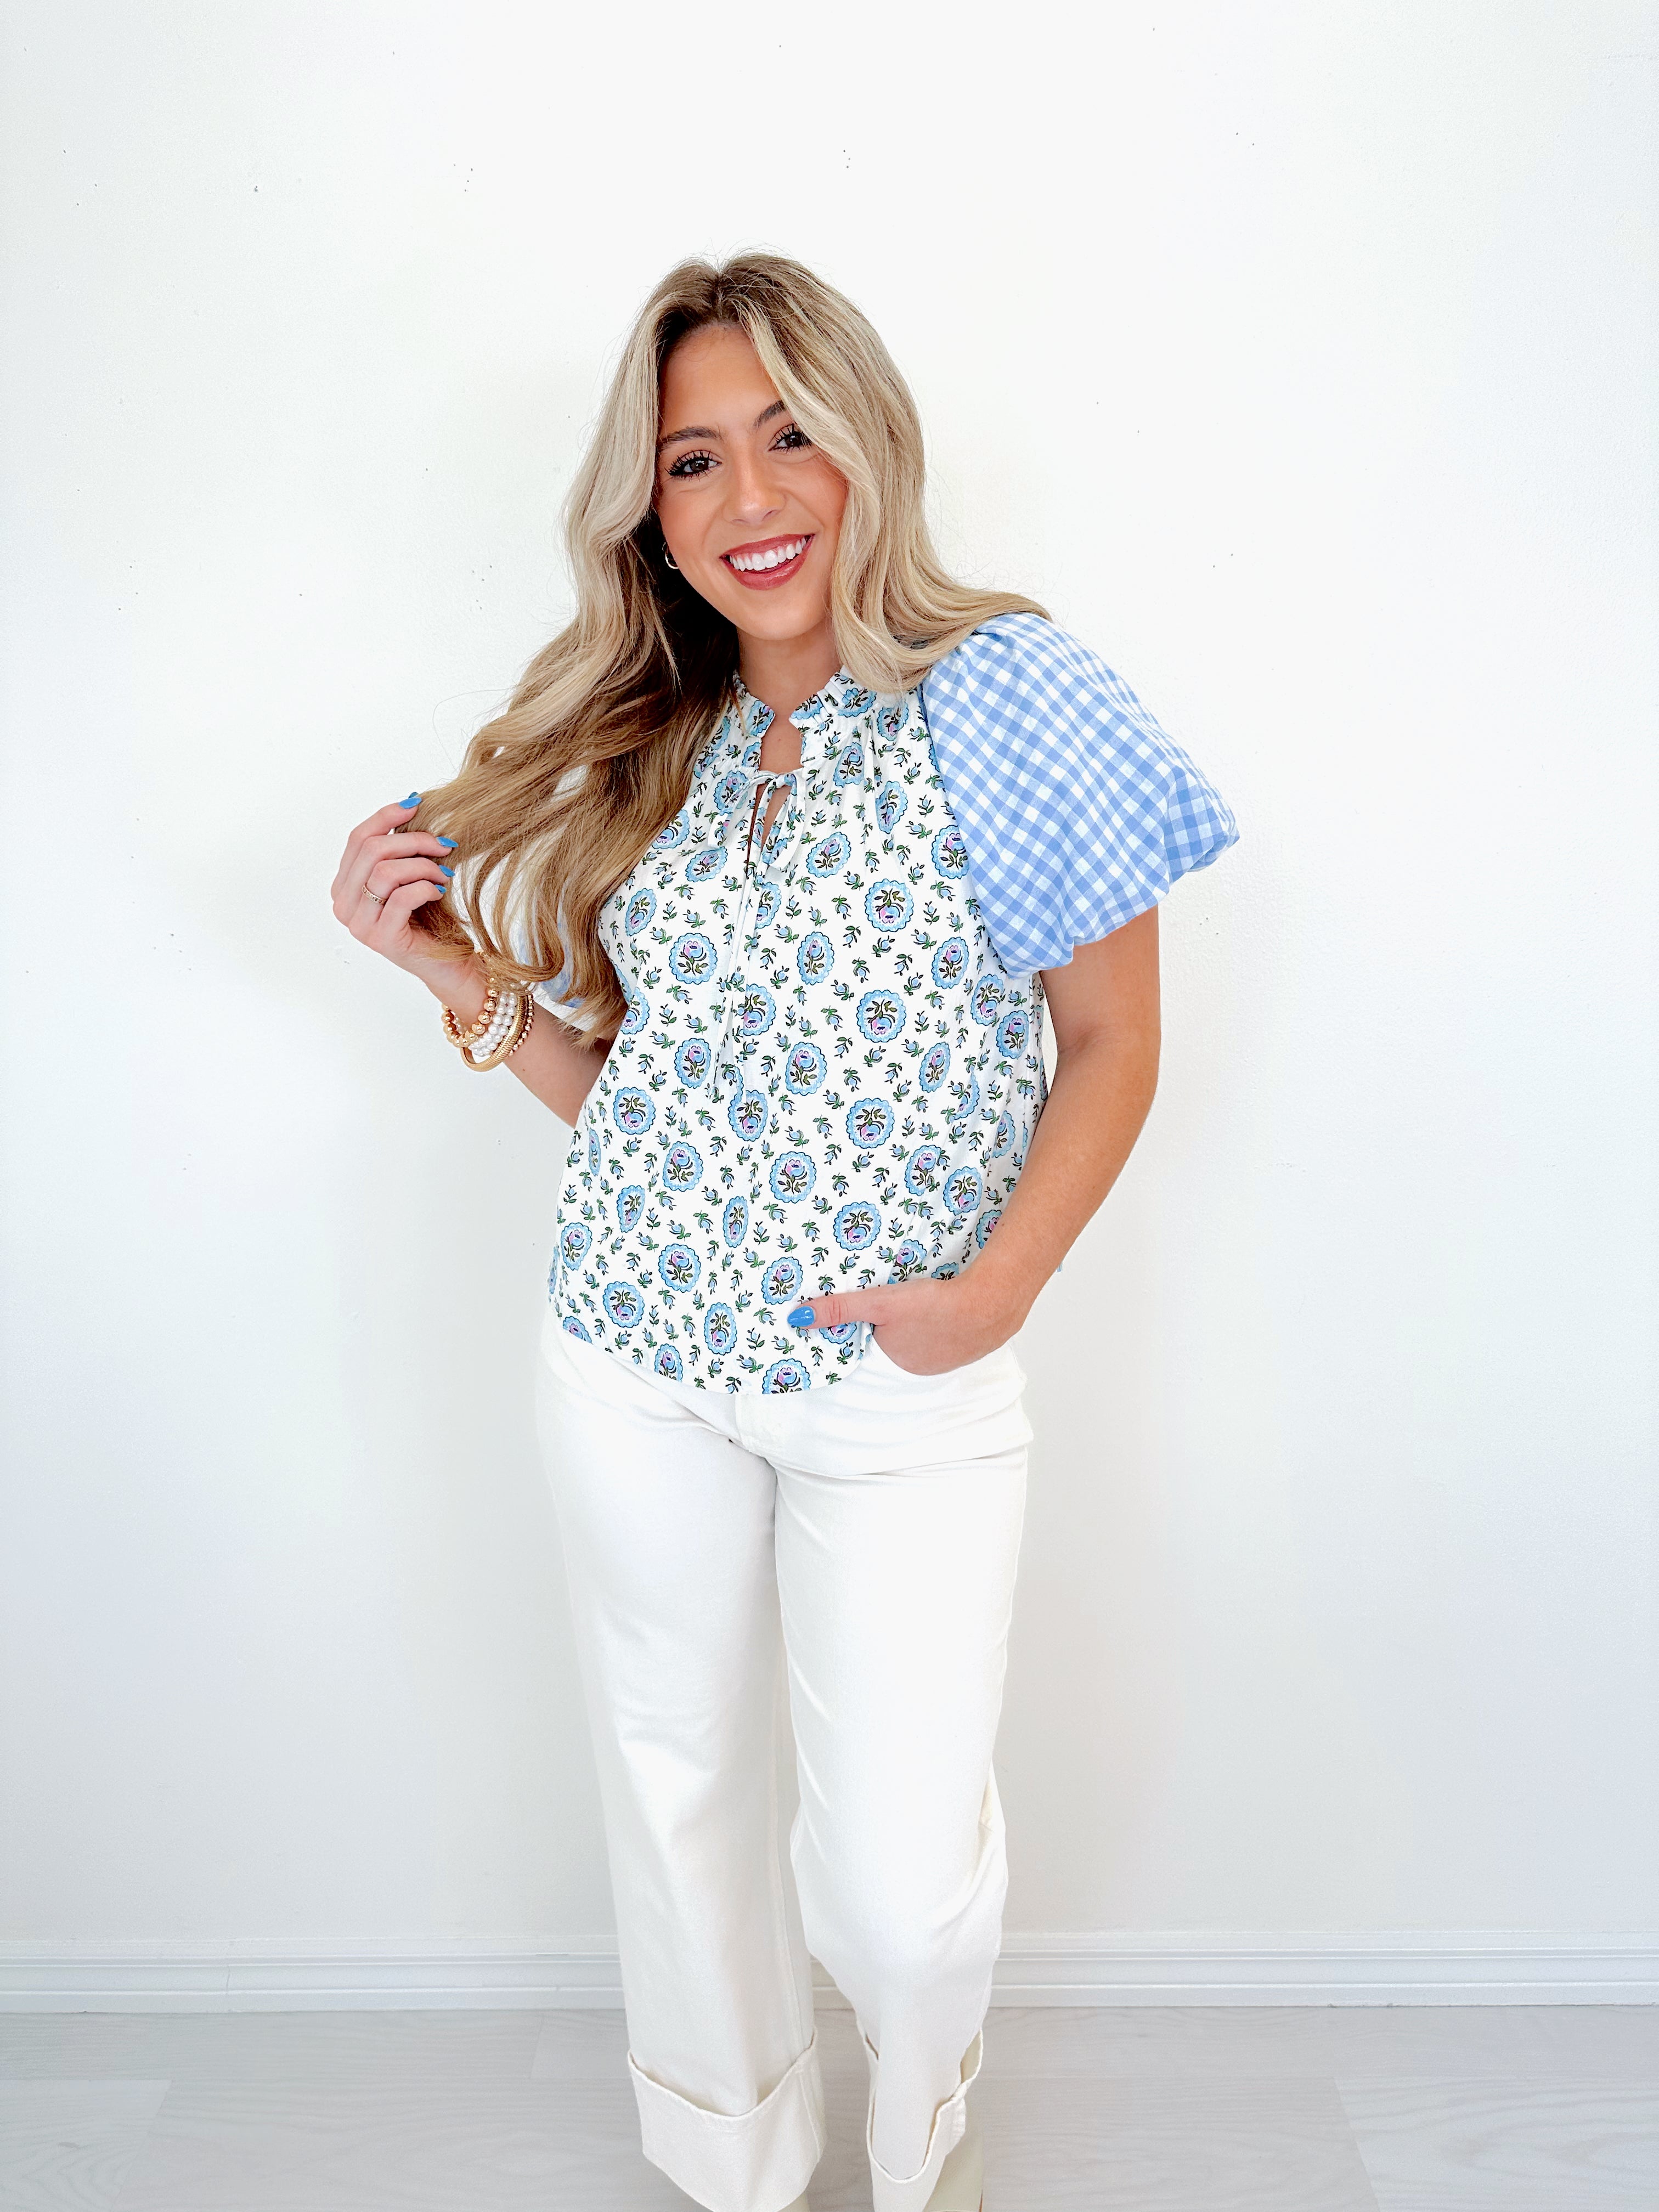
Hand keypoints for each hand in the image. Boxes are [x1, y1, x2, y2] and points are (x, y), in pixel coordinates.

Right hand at [331, 795, 470, 993]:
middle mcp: (344, 905)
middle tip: (444, 845)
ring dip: (423, 866)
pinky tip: (438, 891)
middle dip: (413, 840)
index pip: (357, 839)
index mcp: (344, 886)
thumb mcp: (410, 876)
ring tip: (444, 875)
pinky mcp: (380, 938)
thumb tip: (409, 801)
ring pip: (385, 871)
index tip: (415, 803)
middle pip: (371, 850)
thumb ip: (399, 849)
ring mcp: (359, 924)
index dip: (385, 816)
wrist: (447, 964)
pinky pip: (402, 896)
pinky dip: (426, 887)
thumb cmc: (430, 919)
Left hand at [785, 1273, 1022, 1376]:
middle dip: (895, 1325)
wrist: (992, 1303)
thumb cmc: (934, 1306)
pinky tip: (947, 1305)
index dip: (870, 1325)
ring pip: (924, 1339)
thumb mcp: (879, 1302)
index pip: (871, 1343)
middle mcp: (919, 1368)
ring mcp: (948, 1360)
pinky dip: (945, 1322)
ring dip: (921, 1323)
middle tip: (900, 1298)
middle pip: (897, 1342)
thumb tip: (797, 1317)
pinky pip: (949, 1335)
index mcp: (895, 1361)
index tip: (873, 1309)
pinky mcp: (971, 1345)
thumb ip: (839, 1308)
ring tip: (923, 1300)